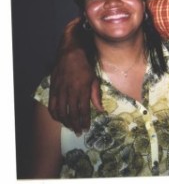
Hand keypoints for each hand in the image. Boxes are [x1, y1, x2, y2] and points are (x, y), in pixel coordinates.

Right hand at [48, 18, 102, 133]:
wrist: (70, 52)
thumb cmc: (85, 65)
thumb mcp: (94, 79)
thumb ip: (96, 96)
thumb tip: (101, 110)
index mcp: (82, 89)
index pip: (82, 110)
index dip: (84, 121)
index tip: (86, 128)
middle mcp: (70, 91)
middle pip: (71, 113)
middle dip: (75, 124)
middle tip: (79, 132)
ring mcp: (60, 90)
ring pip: (61, 111)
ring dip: (65, 121)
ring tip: (71, 127)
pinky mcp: (53, 87)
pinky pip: (52, 105)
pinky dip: (55, 114)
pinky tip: (59, 119)